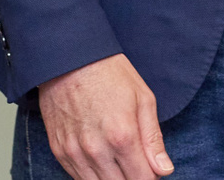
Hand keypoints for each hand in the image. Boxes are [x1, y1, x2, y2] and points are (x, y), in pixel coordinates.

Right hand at [38, 54, 173, 179]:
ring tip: (118, 160)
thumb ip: (153, 139)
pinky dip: (92, 175)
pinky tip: (99, 159)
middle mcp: (97, 150)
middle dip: (132, 178)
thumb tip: (164, 170)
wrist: (69, 57)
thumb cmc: (109, 73)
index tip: (151, 166)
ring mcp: (74, 152)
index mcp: (122, 136)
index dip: (152, 176)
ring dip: (112, 179)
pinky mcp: (59, 150)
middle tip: (135, 162)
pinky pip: (78, 178)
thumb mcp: (143, 98)